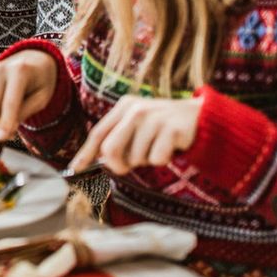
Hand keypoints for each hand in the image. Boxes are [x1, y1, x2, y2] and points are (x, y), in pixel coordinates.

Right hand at [0, 48, 59, 141]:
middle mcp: (1, 69)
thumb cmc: (42, 80)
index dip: (5, 122)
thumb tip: (5, 132)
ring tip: (17, 110)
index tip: (0, 138)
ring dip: (0, 118)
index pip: (10, 102)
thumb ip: (25, 113)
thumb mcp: (42, 98)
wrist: (34, 58)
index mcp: (20, 71)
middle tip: (9, 137)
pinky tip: (9, 98)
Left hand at [69, 95, 203, 174]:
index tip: (74, 169)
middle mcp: (136, 110)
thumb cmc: (164, 126)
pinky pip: (157, 159)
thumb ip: (119, 138)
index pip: (98, 133)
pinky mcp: (171, 129)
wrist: (201, 117)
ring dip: (146, 160)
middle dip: (117, 165)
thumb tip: (99, 161)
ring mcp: (154, 118)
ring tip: (158, 147)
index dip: (85, 153)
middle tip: (128, 167)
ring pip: (136, 158)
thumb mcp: (139, 125)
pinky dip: (163, 160)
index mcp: (124, 106)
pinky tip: (172, 147)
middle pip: (111, 149)